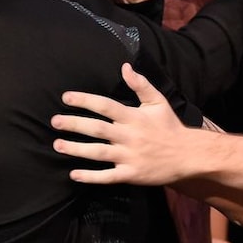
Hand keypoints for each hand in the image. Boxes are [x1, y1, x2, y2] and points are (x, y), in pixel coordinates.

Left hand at [52, 63, 198, 184]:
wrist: (188, 156)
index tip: (66, 98)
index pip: (105, 106)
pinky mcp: (131, 174)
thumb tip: (124, 66)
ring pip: (99, 152)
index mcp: (134, 117)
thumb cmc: (169, 127)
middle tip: (55, 121)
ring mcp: (129, 156)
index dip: (85, 100)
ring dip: (76, 149)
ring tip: (57, 145)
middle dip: (74, 124)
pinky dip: (90, 176)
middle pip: (97, 129)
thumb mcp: (158, 102)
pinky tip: (74, 174)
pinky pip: (108, 177)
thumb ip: (140, 84)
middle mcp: (130, 136)